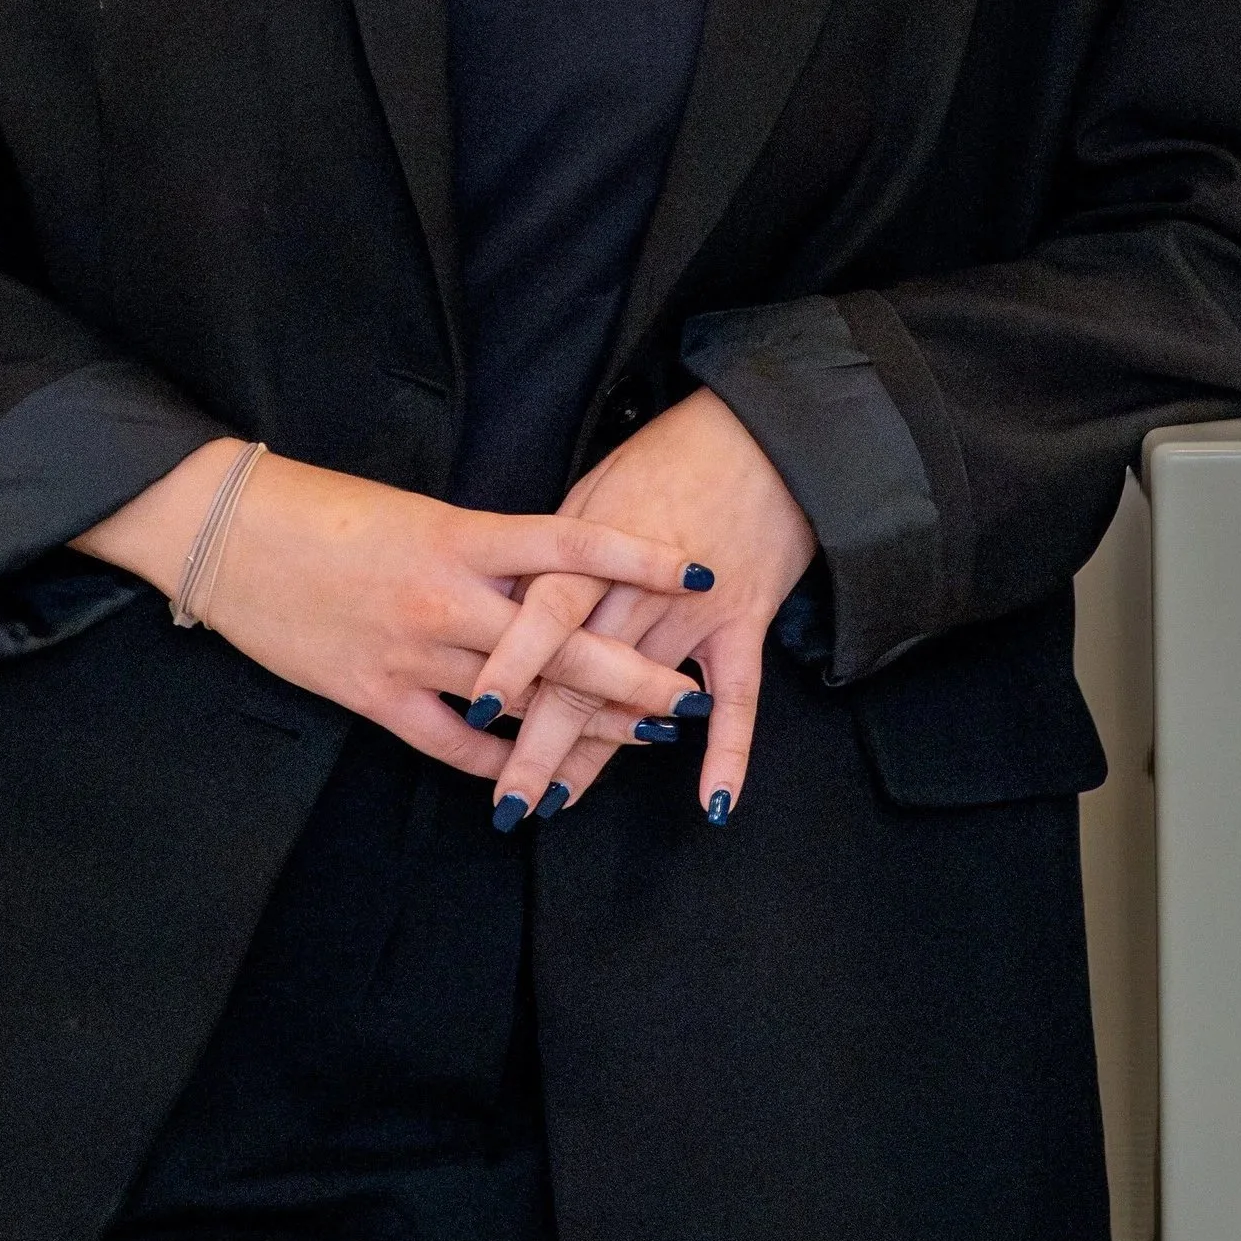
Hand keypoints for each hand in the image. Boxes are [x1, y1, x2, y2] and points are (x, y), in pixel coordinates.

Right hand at [76, 445, 712, 784]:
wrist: (226, 531)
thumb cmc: (320, 507)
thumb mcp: (413, 513)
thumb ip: (479, 548)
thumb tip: (543, 571)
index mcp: (459, 534)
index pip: (571, 544)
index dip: (638, 560)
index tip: (695, 572)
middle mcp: (445, 597)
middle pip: (562, 643)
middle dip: (636, 675)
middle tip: (695, 694)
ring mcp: (410, 651)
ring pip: (519, 700)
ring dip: (585, 724)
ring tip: (645, 740)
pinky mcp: (372, 694)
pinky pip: (451, 743)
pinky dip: (498, 764)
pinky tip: (538, 781)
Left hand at [460, 387, 815, 824]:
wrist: (764, 436)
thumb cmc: (670, 455)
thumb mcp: (597, 488)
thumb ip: (557, 551)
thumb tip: (511, 601)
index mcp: (595, 545)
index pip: (544, 612)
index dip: (513, 665)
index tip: (476, 714)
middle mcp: (640, 585)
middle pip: (583, 671)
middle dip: (542, 741)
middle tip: (507, 800)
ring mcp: (696, 609)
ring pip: (641, 696)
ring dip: (602, 755)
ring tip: (559, 802)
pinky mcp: (745, 622)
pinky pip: (739, 697)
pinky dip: (729, 751)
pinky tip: (711, 803)